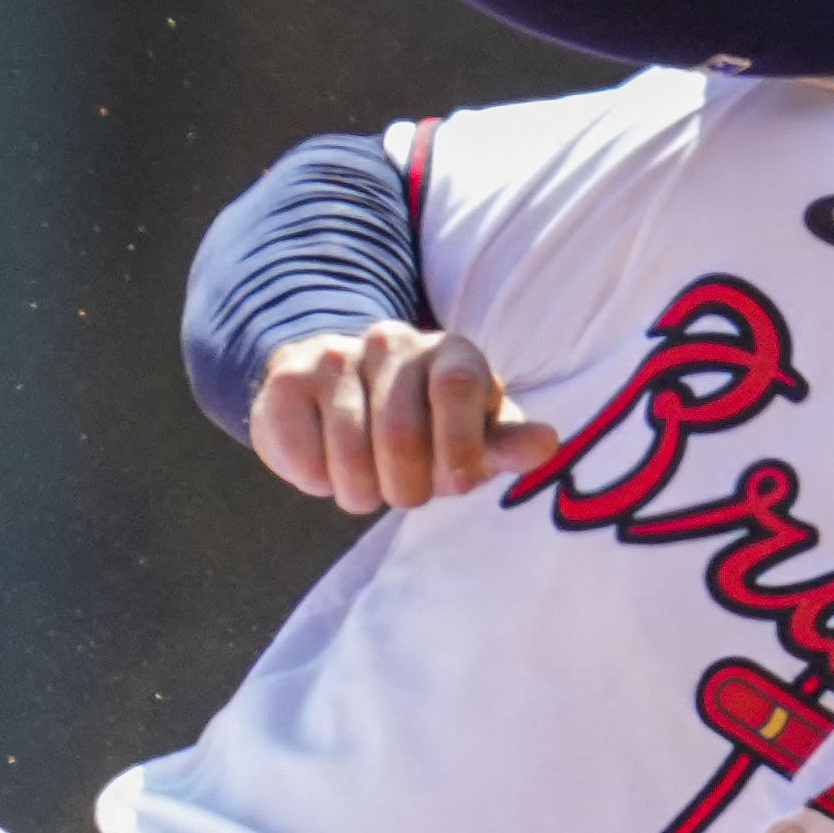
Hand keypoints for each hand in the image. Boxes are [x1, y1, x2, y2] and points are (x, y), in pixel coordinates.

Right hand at [247, 321, 553, 514]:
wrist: (340, 402)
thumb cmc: (427, 430)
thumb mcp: (474, 438)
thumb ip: (505, 444)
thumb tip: (547, 444)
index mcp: (451, 352)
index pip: (456, 386)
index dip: (457, 446)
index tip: (454, 484)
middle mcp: (393, 340)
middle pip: (400, 434)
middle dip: (404, 487)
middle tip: (403, 492)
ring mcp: (335, 354)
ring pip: (349, 453)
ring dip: (359, 492)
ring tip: (366, 484)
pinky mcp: (286, 379)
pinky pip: (303, 456)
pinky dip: (316, 481)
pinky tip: (327, 466)